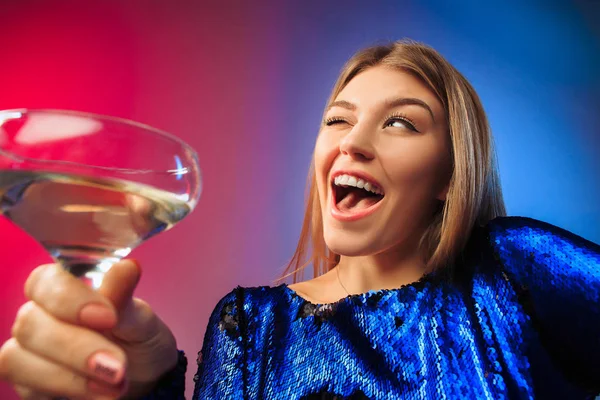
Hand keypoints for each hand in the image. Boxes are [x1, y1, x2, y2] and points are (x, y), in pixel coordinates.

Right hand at [0, 260, 178, 398]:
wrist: (145, 379)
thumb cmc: (139, 338)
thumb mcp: (141, 319)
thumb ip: (125, 297)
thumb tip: (128, 267)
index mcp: (63, 286)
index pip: (45, 280)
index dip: (70, 299)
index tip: (108, 318)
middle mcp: (39, 314)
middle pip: (30, 323)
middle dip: (76, 348)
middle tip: (118, 366)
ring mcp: (27, 349)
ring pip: (18, 358)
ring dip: (70, 376)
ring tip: (115, 384)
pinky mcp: (27, 382)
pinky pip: (25, 388)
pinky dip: (64, 392)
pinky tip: (98, 395)